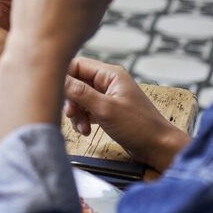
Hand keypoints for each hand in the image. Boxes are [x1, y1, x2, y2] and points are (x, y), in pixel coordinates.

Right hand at [64, 56, 189, 171]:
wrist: (158, 147)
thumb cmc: (139, 126)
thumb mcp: (105, 109)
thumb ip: (81, 93)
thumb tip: (59, 79)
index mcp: (110, 74)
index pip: (77, 65)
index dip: (64, 77)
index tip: (54, 92)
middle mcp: (108, 82)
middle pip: (77, 83)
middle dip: (71, 100)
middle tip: (70, 114)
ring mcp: (108, 97)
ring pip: (80, 98)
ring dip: (77, 113)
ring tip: (82, 128)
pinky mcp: (108, 111)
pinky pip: (87, 110)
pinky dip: (84, 119)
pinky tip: (86, 131)